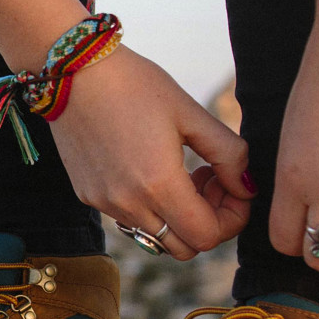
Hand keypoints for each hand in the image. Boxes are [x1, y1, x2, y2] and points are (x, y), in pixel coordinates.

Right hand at [49, 46, 253, 260]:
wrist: (71, 70)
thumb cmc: (133, 84)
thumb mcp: (190, 112)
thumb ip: (228, 154)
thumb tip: (247, 186)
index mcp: (159, 184)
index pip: (208, 236)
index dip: (232, 219)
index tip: (233, 187)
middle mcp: (129, 203)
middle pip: (184, 247)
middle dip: (207, 221)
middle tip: (209, 181)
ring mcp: (105, 203)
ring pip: (156, 237)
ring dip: (178, 216)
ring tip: (180, 173)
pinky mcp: (88, 195)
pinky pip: (130, 219)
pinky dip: (150, 207)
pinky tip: (149, 168)